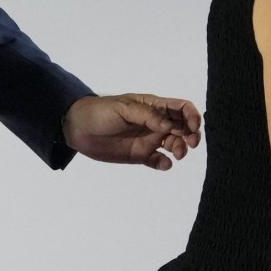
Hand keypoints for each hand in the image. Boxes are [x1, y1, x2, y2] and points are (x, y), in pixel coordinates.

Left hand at [63, 93, 201, 168]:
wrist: (78, 129)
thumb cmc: (100, 112)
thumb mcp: (123, 109)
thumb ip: (147, 116)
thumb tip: (169, 126)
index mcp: (154, 107)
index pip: (181, 108)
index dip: (192, 116)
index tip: (193, 127)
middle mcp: (155, 123)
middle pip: (183, 128)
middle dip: (191, 136)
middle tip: (189, 145)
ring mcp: (148, 139)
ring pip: (174, 144)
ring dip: (180, 149)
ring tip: (176, 154)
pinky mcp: (140, 155)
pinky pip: (158, 161)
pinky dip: (165, 164)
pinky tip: (163, 164)